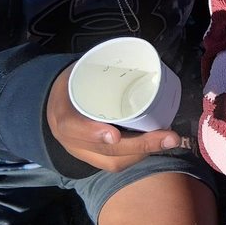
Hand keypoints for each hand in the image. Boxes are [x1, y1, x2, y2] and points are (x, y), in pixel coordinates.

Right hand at [46, 64, 181, 171]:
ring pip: (113, 162)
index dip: (93, 132)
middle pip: (104, 150)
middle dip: (140, 146)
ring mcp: (83, 152)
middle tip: (169, 137)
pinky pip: (116, 164)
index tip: (114, 134)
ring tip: (168, 139)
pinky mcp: (94, 158)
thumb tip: (138, 60)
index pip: (72, 126)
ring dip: (144, 153)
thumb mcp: (79, 71)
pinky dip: (138, 156)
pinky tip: (156, 145)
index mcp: (62, 114)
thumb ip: (102, 69)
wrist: (57, 104)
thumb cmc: (74, 84)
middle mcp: (70, 140)